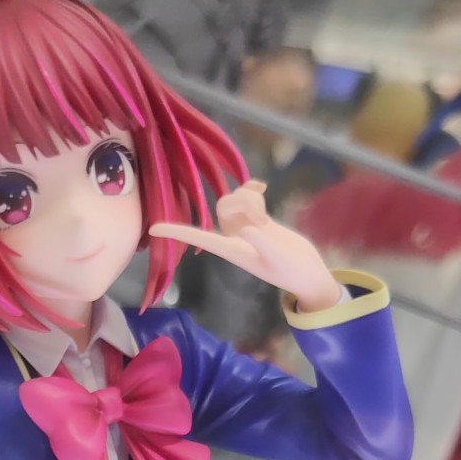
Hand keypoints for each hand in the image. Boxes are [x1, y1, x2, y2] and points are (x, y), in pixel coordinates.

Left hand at [150, 180, 343, 313]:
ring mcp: (247, 226)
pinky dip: (252, 188)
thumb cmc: (292, 271)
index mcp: (233, 250)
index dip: (176, 232)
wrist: (308, 272)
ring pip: (235, 199)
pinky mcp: (259, 218)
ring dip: (250, 198)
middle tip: (263, 219)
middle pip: (223, 208)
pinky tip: (263, 187)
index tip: (153, 228)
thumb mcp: (277, 257)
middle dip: (242, 203)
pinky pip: (246, 195)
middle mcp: (235, 237)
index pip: (199, 237)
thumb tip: (244, 228)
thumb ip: (260, 241)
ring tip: (267, 213)